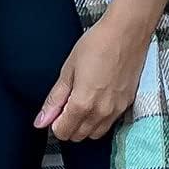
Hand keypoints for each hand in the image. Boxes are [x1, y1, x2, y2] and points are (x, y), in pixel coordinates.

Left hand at [33, 14, 149, 141]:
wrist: (127, 32)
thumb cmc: (97, 44)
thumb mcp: (68, 69)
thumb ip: (55, 99)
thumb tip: (40, 121)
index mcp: (83, 103)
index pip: (63, 132)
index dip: (55, 123)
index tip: (56, 109)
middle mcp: (101, 112)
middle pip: (79, 136)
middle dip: (69, 125)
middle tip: (67, 104)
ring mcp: (116, 110)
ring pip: (95, 134)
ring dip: (84, 125)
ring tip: (82, 102)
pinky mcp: (127, 104)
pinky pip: (110, 123)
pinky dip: (100, 119)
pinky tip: (97, 100)